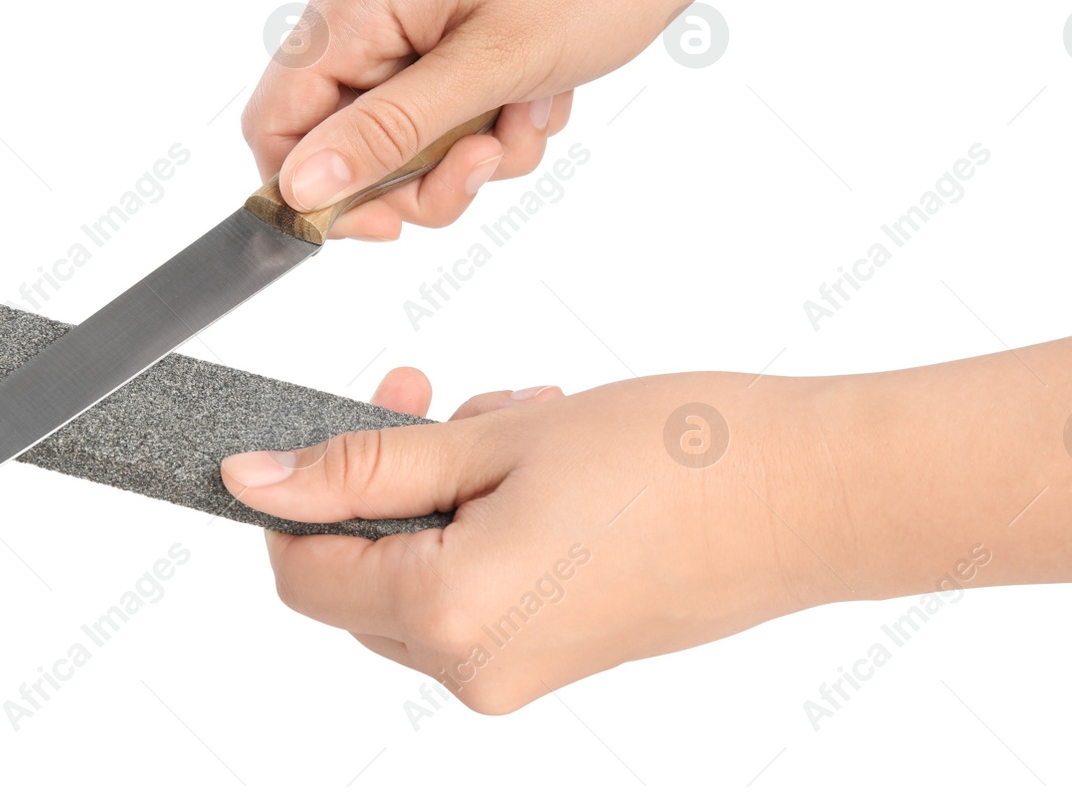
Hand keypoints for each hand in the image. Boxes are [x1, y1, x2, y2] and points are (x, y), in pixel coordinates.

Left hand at [220, 367, 835, 712]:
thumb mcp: (501, 438)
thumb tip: (255, 478)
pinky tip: (545, 460)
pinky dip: (488, 520)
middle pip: (363, 576)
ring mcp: (523, 674)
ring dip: (446, 488)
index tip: (319, 426)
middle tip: (434, 397)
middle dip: (386, 477)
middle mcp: (479, 670)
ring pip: (423, 573)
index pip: (304, 573)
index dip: (296, 495)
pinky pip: (481, 589)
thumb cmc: (682, 456)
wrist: (816, 495)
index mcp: (453, 618)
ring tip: (518, 422)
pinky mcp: (561, 656)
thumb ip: (366, 463)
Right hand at [241, 0, 739, 240]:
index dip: (319, 187)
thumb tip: (295, 187)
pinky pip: (441, 103)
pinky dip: (490, 119)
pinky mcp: (446, 18)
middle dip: (421, 169)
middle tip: (491, 161)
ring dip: (467, 148)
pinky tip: (540, 94)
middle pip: (344, 132)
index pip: (278, 117)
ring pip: (401, 129)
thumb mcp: (490, 69)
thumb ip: (388, 131)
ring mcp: (407, 5)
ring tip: (531, 114)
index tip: (390, 223)